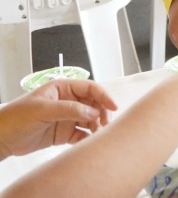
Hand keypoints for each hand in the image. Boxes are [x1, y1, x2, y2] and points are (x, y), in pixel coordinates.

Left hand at [0, 79, 117, 157]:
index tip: (113, 107)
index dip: (103, 95)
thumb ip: (69, 109)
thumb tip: (94, 111)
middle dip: (102, 113)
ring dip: (96, 126)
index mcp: (62, 88)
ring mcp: (67, 117)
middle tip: (105, 124)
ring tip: (98, 135)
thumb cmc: (16, 118)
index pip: (90, 88)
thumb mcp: (42, 110)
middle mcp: (67, 101)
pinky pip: (82, 134)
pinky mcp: (64, 133)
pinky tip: (89, 142)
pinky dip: (88, 138)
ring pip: (90, 119)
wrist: (0, 139)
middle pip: (94, 104)